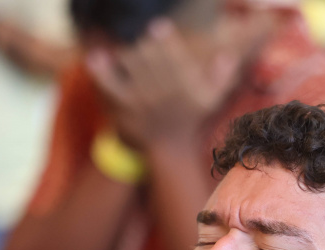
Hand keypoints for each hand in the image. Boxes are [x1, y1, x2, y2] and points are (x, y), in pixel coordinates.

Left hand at [84, 19, 239, 151]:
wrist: (170, 150)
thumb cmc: (190, 119)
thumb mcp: (211, 100)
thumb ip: (222, 76)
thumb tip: (228, 54)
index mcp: (185, 84)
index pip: (174, 55)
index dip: (164, 38)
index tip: (158, 25)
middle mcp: (163, 90)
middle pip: (149, 54)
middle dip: (142, 44)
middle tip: (139, 44)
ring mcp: (142, 99)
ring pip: (130, 63)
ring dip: (124, 52)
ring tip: (121, 52)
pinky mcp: (125, 107)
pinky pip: (110, 84)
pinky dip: (100, 70)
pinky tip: (96, 58)